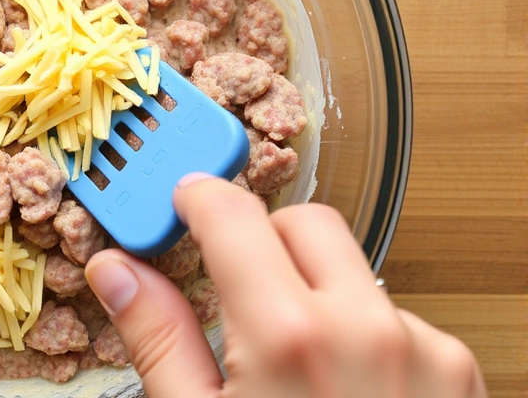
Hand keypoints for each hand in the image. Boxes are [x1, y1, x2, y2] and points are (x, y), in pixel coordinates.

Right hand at [85, 174, 486, 397]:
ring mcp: (424, 348)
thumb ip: (158, 337)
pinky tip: (340, 390)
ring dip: (314, 290)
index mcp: (289, 336)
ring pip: (354, 270)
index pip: (232, 214)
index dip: (196, 198)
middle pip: (305, 222)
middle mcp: (367, 327)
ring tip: (290, 361)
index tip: (180, 202)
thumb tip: (118, 273)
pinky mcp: (458, 373)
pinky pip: (396, 317)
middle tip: (231, 281)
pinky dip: (361, 332)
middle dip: (262, 237)